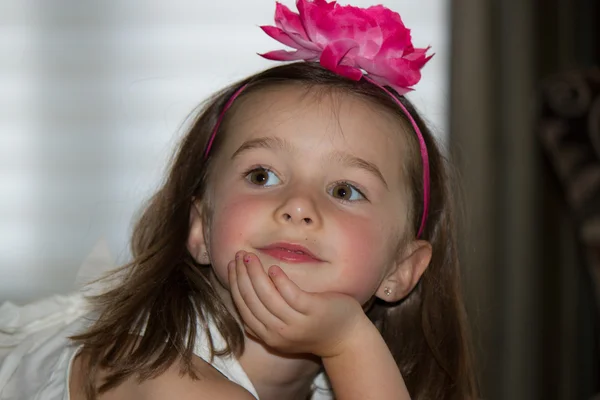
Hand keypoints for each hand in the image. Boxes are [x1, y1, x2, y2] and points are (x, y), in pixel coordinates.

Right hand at [227, 250, 366, 357]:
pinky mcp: (313, 311)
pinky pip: (291, 295)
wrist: (346, 339)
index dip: (235, 285)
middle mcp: (279, 333)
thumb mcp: (284, 331)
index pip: (243, 308)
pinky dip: (279, 281)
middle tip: (239, 255)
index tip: (232, 266)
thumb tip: (243, 304)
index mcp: (268, 337)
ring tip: (250, 257)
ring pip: (267, 296)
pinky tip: (273, 268)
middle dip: (241, 275)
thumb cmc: (314, 328)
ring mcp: (296, 323)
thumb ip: (264, 322)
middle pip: (251, 301)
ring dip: (255, 274)